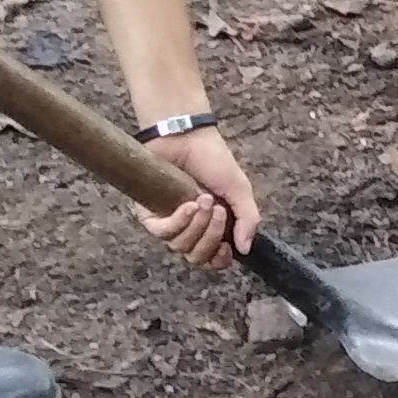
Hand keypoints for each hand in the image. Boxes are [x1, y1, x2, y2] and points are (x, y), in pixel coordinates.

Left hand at [132, 125, 255, 268]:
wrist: (187, 137)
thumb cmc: (213, 159)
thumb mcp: (239, 189)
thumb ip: (248, 219)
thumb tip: (246, 249)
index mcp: (211, 226)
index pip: (212, 259)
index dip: (219, 259)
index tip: (227, 248)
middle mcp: (189, 228)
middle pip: (197, 257)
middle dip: (212, 236)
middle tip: (218, 210)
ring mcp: (169, 222)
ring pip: (180, 247)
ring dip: (197, 225)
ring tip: (203, 199)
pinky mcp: (149, 214)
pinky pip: (162, 233)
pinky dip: (179, 221)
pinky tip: (188, 204)